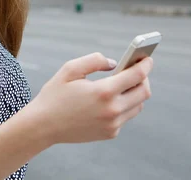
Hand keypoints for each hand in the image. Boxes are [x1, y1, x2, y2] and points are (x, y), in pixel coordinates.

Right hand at [25, 52, 152, 144]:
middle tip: (137, 70)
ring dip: (135, 93)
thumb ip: (94, 60)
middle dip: (144, 78)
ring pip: (137, 105)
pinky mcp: (110, 133)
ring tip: (125, 83)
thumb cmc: (54, 95)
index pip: (136, 75)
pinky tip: (110, 100)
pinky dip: (123, 106)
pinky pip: (125, 116)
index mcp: (103, 91)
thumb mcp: (69, 69)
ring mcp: (113, 124)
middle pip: (144, 92)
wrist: (44, 125)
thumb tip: (114, 63)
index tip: (147, 58)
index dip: (145, 65)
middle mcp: (112, 110)